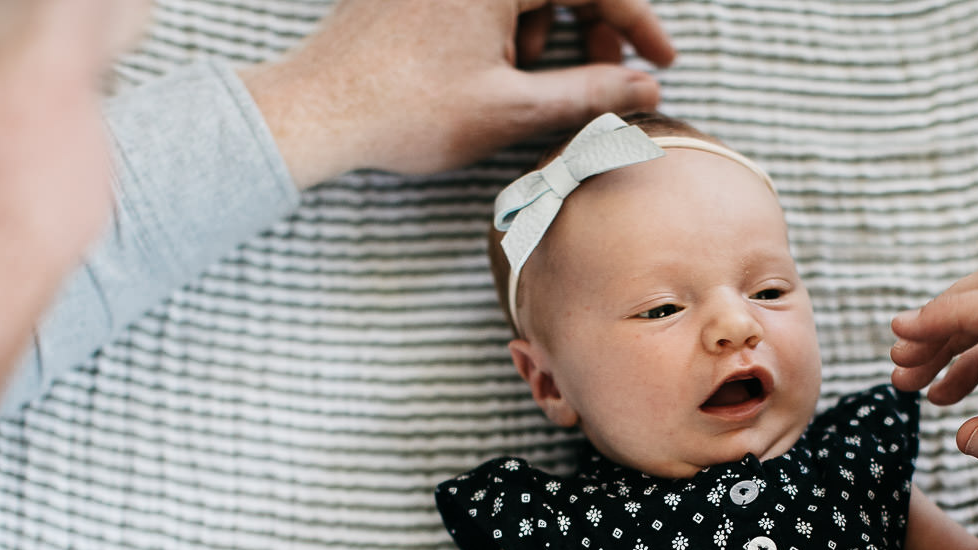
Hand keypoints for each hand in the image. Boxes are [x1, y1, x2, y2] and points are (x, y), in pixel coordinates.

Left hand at [240, 0, 675, 187]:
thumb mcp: (512, 109)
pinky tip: (491, 71)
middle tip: (606, 79)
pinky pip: (483, 0)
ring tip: (524, 83)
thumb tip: (645, 92)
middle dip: (591, 29)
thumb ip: (589, 94)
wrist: (316, 111)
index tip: (662, 63)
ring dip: (541, 32)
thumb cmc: (404, 111)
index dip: (638, 23)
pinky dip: (504, 26)